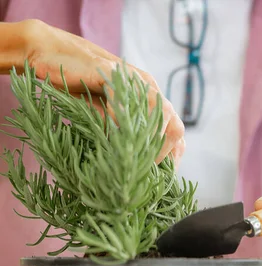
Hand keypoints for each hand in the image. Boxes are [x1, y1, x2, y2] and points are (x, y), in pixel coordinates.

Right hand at [16, 19, 184, 165]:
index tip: (160, 178)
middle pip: (175, 125)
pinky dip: (124, 122)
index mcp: (152, 100)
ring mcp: (134, 79)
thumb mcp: (105, 118)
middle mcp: (149, 89)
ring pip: (159, 113)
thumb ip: (122, 136)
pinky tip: (115, 136)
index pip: (175, 131)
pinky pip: (127, 100)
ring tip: (134, 160)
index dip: (172, 157)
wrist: (48, 53)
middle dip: (163, 153)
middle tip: (145, 171)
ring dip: (149, 142)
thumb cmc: (78, 88)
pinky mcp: (112, 72)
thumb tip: (134, 169)